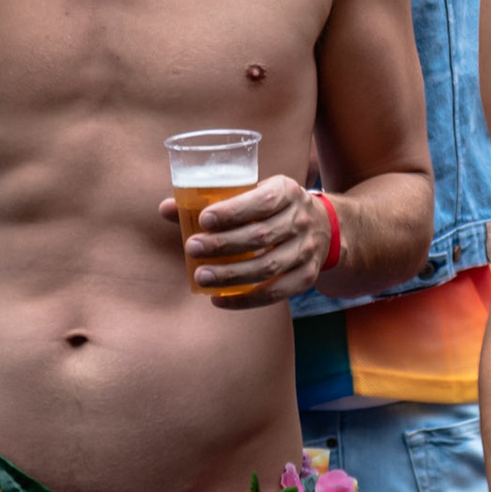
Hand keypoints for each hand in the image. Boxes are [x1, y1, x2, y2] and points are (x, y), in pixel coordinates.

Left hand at [155, 174, 332, 306]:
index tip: (204, 219)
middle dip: (223, 244)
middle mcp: (301, 220)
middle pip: (261, 236)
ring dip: (231, 274)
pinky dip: (246, 300)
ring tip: (200, 276)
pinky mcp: (307, 276)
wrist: (324, 227)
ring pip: (268, 267)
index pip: (263, 201)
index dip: (233, 211)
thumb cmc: (274, 208)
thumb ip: (213, 201)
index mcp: (287, 191)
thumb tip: (166, 209)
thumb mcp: (254, 193)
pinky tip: (219, 300)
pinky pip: (276, 292)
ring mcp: (306, 250)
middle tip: (192, 248)